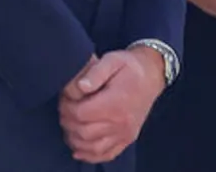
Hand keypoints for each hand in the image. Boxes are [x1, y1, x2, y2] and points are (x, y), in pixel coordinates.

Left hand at [59, 49, 164, 163]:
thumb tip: (80, 87)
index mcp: (115, 103)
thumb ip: (94, 72)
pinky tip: (79, 147)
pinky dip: (90, 155)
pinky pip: (106, 155)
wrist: (151, 74)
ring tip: (70, 124)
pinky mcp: (127, 139)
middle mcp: (121, 123)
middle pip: (83, 132)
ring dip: (75, 139)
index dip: (66, 107)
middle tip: (64, 109)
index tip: (65, 98)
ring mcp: (125, 134)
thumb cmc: (129, 66)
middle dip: (67, 122)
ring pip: (92, 147)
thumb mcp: (112, 59)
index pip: (81, 114)